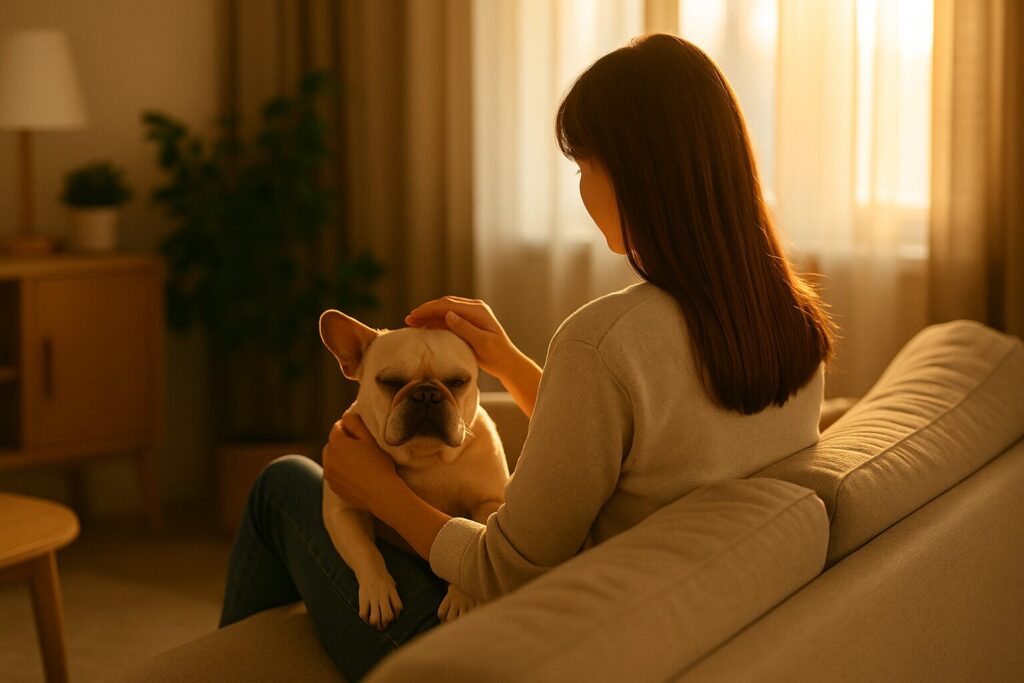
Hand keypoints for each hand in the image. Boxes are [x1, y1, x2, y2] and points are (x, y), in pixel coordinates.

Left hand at [321, 410, 398, 510]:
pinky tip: (357, 475)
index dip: (350, 428)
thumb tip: (345, 418)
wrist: (381, 493)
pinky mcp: (333, 487)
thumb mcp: (369, 438)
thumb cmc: (378, 463)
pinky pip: (335, 474)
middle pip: (332, 444)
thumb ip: (354, 422)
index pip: (337, 427)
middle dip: (343, 443)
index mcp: (336, 443)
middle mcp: (328, 458)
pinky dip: (342, 472)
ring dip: (341, 458)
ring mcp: (329, 474)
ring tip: (359, 463)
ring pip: (332, 459)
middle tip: (362, 449)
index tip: (362, 435)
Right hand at [407, 296, 542, 417]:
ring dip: (429, 316)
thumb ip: (465, 328)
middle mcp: (474, 309)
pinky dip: (435, 322)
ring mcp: (471, 315)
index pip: (448, 305)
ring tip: (412, 323)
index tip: (414, 316)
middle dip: (425, 311)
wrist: (508, 363)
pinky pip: (448, 319)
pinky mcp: (468, 323)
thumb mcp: (482, 342)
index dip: (429, 309)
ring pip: (445, 311)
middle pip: (444, 305)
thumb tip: (448, 315)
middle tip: (409, 319)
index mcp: (478, 310)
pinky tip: (425, 327)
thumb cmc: (497, 354)